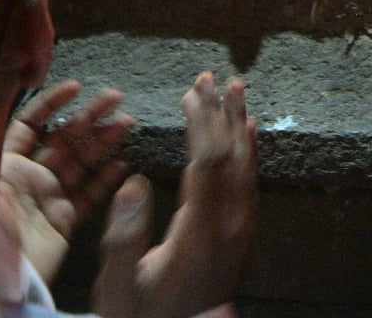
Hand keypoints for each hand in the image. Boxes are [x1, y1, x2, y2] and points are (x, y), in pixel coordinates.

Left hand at [0, 81, 134, 283]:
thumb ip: (3, 140)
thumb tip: (7, 98)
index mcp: (5, 163)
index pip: (29, 123)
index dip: (52, 102)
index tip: (77, 88)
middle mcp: (27, 177)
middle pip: (63, 139)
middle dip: (90, 117)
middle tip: (117, 98)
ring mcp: (47, 199)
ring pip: (81, 163)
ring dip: (104, 142)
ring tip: (127, 124)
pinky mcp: (62, 223)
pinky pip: (88, 196)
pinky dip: (107, 180)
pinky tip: (123, 164)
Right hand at [95, 72, 257, 317]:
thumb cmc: (143, 315)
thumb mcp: (121, 287)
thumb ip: (125, 238)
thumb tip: (135, 183)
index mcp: (200, 231)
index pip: (208, 160)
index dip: (202, 120)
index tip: (193, 88)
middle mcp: (230, 226)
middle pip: (232, 155)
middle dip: (221, 112)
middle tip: (211, 76)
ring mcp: (241, 232)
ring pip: (246, 166)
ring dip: (239, 124)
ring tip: (236, 90)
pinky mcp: (242, 237)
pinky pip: (251, 182)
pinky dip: (250, 150)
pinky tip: (250, 133)